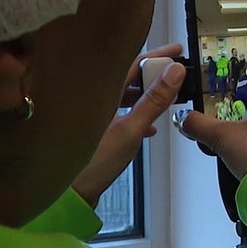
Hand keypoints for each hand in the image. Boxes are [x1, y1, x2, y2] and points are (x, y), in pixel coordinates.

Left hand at [71, 43, 185, 207]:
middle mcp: (93, 98)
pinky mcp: (96, 132)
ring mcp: (93, 115)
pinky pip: (120, 115)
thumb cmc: (93, 162)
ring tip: (168, 98)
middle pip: (127, 77)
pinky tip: (149, 127)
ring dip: (146, 96)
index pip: (132, 62)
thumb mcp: (131, 129)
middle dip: (153, 74)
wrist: (70, 196)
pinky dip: (136, 115)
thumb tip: (176, 71)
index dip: (156, 55)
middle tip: (176, 73)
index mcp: (98, 90)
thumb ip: (154, 100)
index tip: (176, 51)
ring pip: (124, 96)